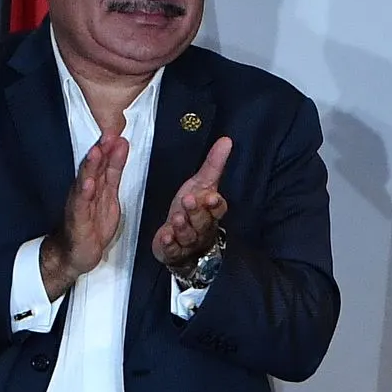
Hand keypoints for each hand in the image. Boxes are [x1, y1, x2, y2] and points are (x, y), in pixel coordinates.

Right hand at [39, 130, 128, 299]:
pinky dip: (84, 193)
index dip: (110, 149)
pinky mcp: (77, 219)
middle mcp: (85, 191)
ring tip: (96, 152)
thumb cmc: (91, 225)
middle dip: (100, 151)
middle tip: (108, 136)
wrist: (75, 253)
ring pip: (85, 182)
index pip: (102, 163)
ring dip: (90, 167)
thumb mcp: (108, 196)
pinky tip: (88, 184)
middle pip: (92, 168)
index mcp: (94, 185)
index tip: (118, 133)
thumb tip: (121, 148)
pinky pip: (81, 205)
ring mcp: (79, 204)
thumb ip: (113, 172)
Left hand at [151, 136, 233, 274]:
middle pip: (203, 222)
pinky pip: (173, 250)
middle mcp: (202, 228)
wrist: (182, 241)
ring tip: (176, 218)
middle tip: (188, 201)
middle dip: (196, 212)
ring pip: (188, 235)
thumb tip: (226, 140)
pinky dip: (170, 244)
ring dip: (183, 227)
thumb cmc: (193, 209)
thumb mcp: (201, 185)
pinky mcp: (173, 251)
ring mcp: (188, 241)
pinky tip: (165, 236)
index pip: (218, 209)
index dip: (215, 204)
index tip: (211, 196)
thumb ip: (213, 164)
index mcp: (210, 212)